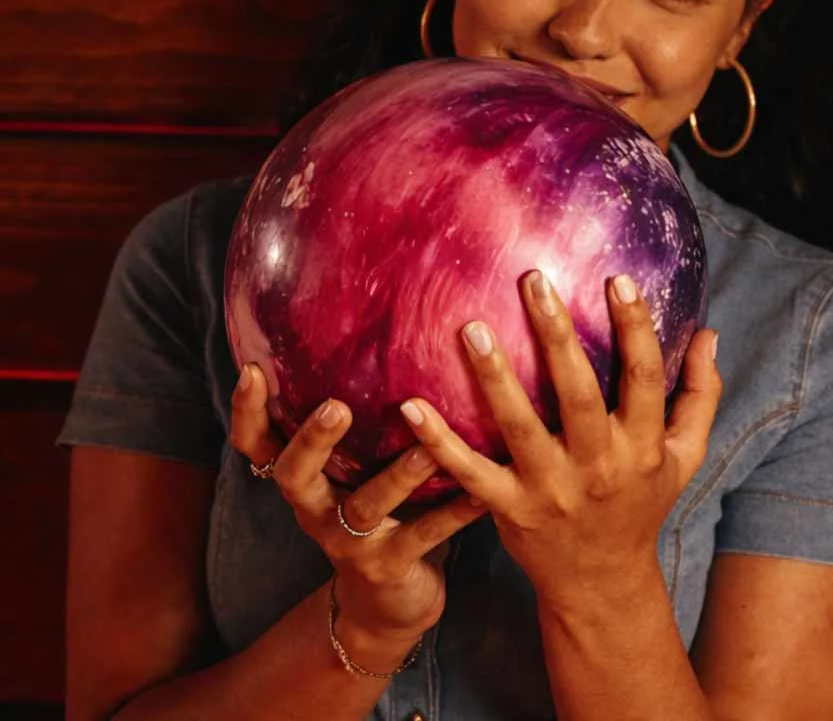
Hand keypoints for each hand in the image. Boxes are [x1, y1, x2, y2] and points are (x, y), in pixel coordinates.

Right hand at [229, 365, 486, 662]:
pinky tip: (481, 493)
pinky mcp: (387, 567)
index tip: (252, 367)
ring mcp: (348, 542)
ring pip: (364, 507)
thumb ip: (364, 421)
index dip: (248, 411)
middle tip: (336, 407)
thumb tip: (388, 333)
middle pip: (293, 475)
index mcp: (305, 481)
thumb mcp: (357, 469)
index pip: (257, 443)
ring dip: (397, 477)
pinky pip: (422, 538)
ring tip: (429, 451)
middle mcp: (315, 509)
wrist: (388, 603)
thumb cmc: (378, 513)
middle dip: (312, 441)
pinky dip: (453, 514)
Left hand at [398, 270, 722, 611]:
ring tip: (471, 327)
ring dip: (493, 377)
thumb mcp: (684, 456)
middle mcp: (598, 465)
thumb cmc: (641, 504)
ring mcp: (549, 489)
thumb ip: (699, 395)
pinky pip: (469, 472)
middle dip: (556, 335)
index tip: (619, 279)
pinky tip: (411, 404)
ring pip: (518, 426)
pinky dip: (438, 442)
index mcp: (641, 446)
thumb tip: (709, 334)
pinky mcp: (509, 510)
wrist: (601, 581)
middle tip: (534, 280)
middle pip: (577, 393)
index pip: (644, 378)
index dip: (635, 328)